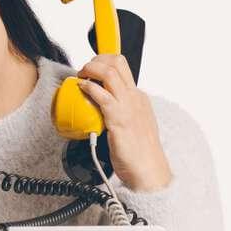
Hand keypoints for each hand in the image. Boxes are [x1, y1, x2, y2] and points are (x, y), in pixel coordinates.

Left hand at [75, 54, 171, 191]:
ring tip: (81, 77)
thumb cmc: (139, 153)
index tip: (91, 67)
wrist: (149, 170)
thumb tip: (99, 111)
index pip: (122, 67)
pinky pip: (102, 96)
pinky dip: (89, 88)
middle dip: (96, 59)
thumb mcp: (132, 124)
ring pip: (109, 72)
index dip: (103, 61)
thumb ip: (119, 114)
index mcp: (138, 97)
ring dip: (90, 69)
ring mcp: (128, 107)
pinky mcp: (119, 119)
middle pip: (116, 62)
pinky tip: (81, 89)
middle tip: (84, 70)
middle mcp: (135, 97)